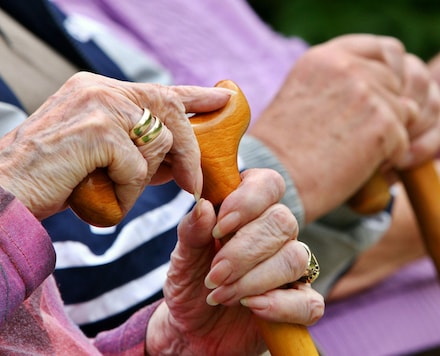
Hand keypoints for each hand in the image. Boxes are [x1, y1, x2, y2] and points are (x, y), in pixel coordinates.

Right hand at [0, 72, 231, 218]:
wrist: (7, 194)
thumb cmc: (53, 180)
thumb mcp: (103, 157)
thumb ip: (139, 149)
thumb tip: (182, 160)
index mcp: (99, 89)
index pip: (159, 90)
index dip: (196, 96)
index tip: (223, 98)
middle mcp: (100, 88)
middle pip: (170, 112)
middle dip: (189, 151)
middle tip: (193, 182)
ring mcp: (99, 105)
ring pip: (159, 143)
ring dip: (143, 180)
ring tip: (111, 191)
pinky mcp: (99, 130)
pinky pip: (139, 168)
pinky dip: (128, 192)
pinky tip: (103, 196)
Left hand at [146, 169, 323, 354]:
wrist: (191, 330)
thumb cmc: (190, 284)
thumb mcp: (181, 258)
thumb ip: (192, 232)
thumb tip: (204, 207)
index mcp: (250, 211)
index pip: (269, 184)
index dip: (249, 201)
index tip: (220, 228)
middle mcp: (276, 234)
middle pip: (283, 222)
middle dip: (244, 251)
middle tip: (214, 275)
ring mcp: (292, 269)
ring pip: (296, 258)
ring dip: (255, 279)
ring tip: (222, 295)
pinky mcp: (299, 304)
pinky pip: (310, 302)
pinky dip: (280, 306)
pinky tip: (252, 307)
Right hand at [250, 34, 439, 221]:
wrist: (275, 179)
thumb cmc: (284, 148)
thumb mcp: (304, 94)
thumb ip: (339, 82)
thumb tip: (380, 85)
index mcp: (327, 57)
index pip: (386, 51)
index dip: (391, 77)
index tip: (382, 99)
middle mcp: (348, 67)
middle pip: (397, 84)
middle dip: (388, 110)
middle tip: (361, 138)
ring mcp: (367, 93)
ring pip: (405, 112)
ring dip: (389, 136)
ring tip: (355, 154)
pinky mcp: (383, 124)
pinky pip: (404, 141)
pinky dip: (389, 159)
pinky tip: (359, 167)